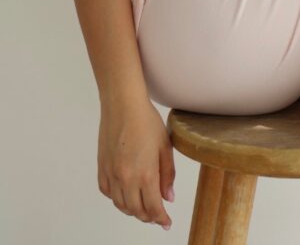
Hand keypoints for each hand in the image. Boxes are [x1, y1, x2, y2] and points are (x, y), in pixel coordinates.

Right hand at [98, 97, 175, 229]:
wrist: (123, 105)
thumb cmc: (146, 121)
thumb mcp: (165, 146)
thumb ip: (167, 175)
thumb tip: (168, 197)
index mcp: (145, 174)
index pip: (153, 208)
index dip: (161, 219)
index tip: (167, 223)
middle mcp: (126, 178)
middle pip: (136, 210)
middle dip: (148, 217)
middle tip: (157, 216)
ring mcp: (112, 174)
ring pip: (121, 204)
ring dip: (133, 210)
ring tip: (143, 206)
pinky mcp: (102, 168)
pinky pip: (108, 192)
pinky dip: (117, 198)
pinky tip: (126, 194)